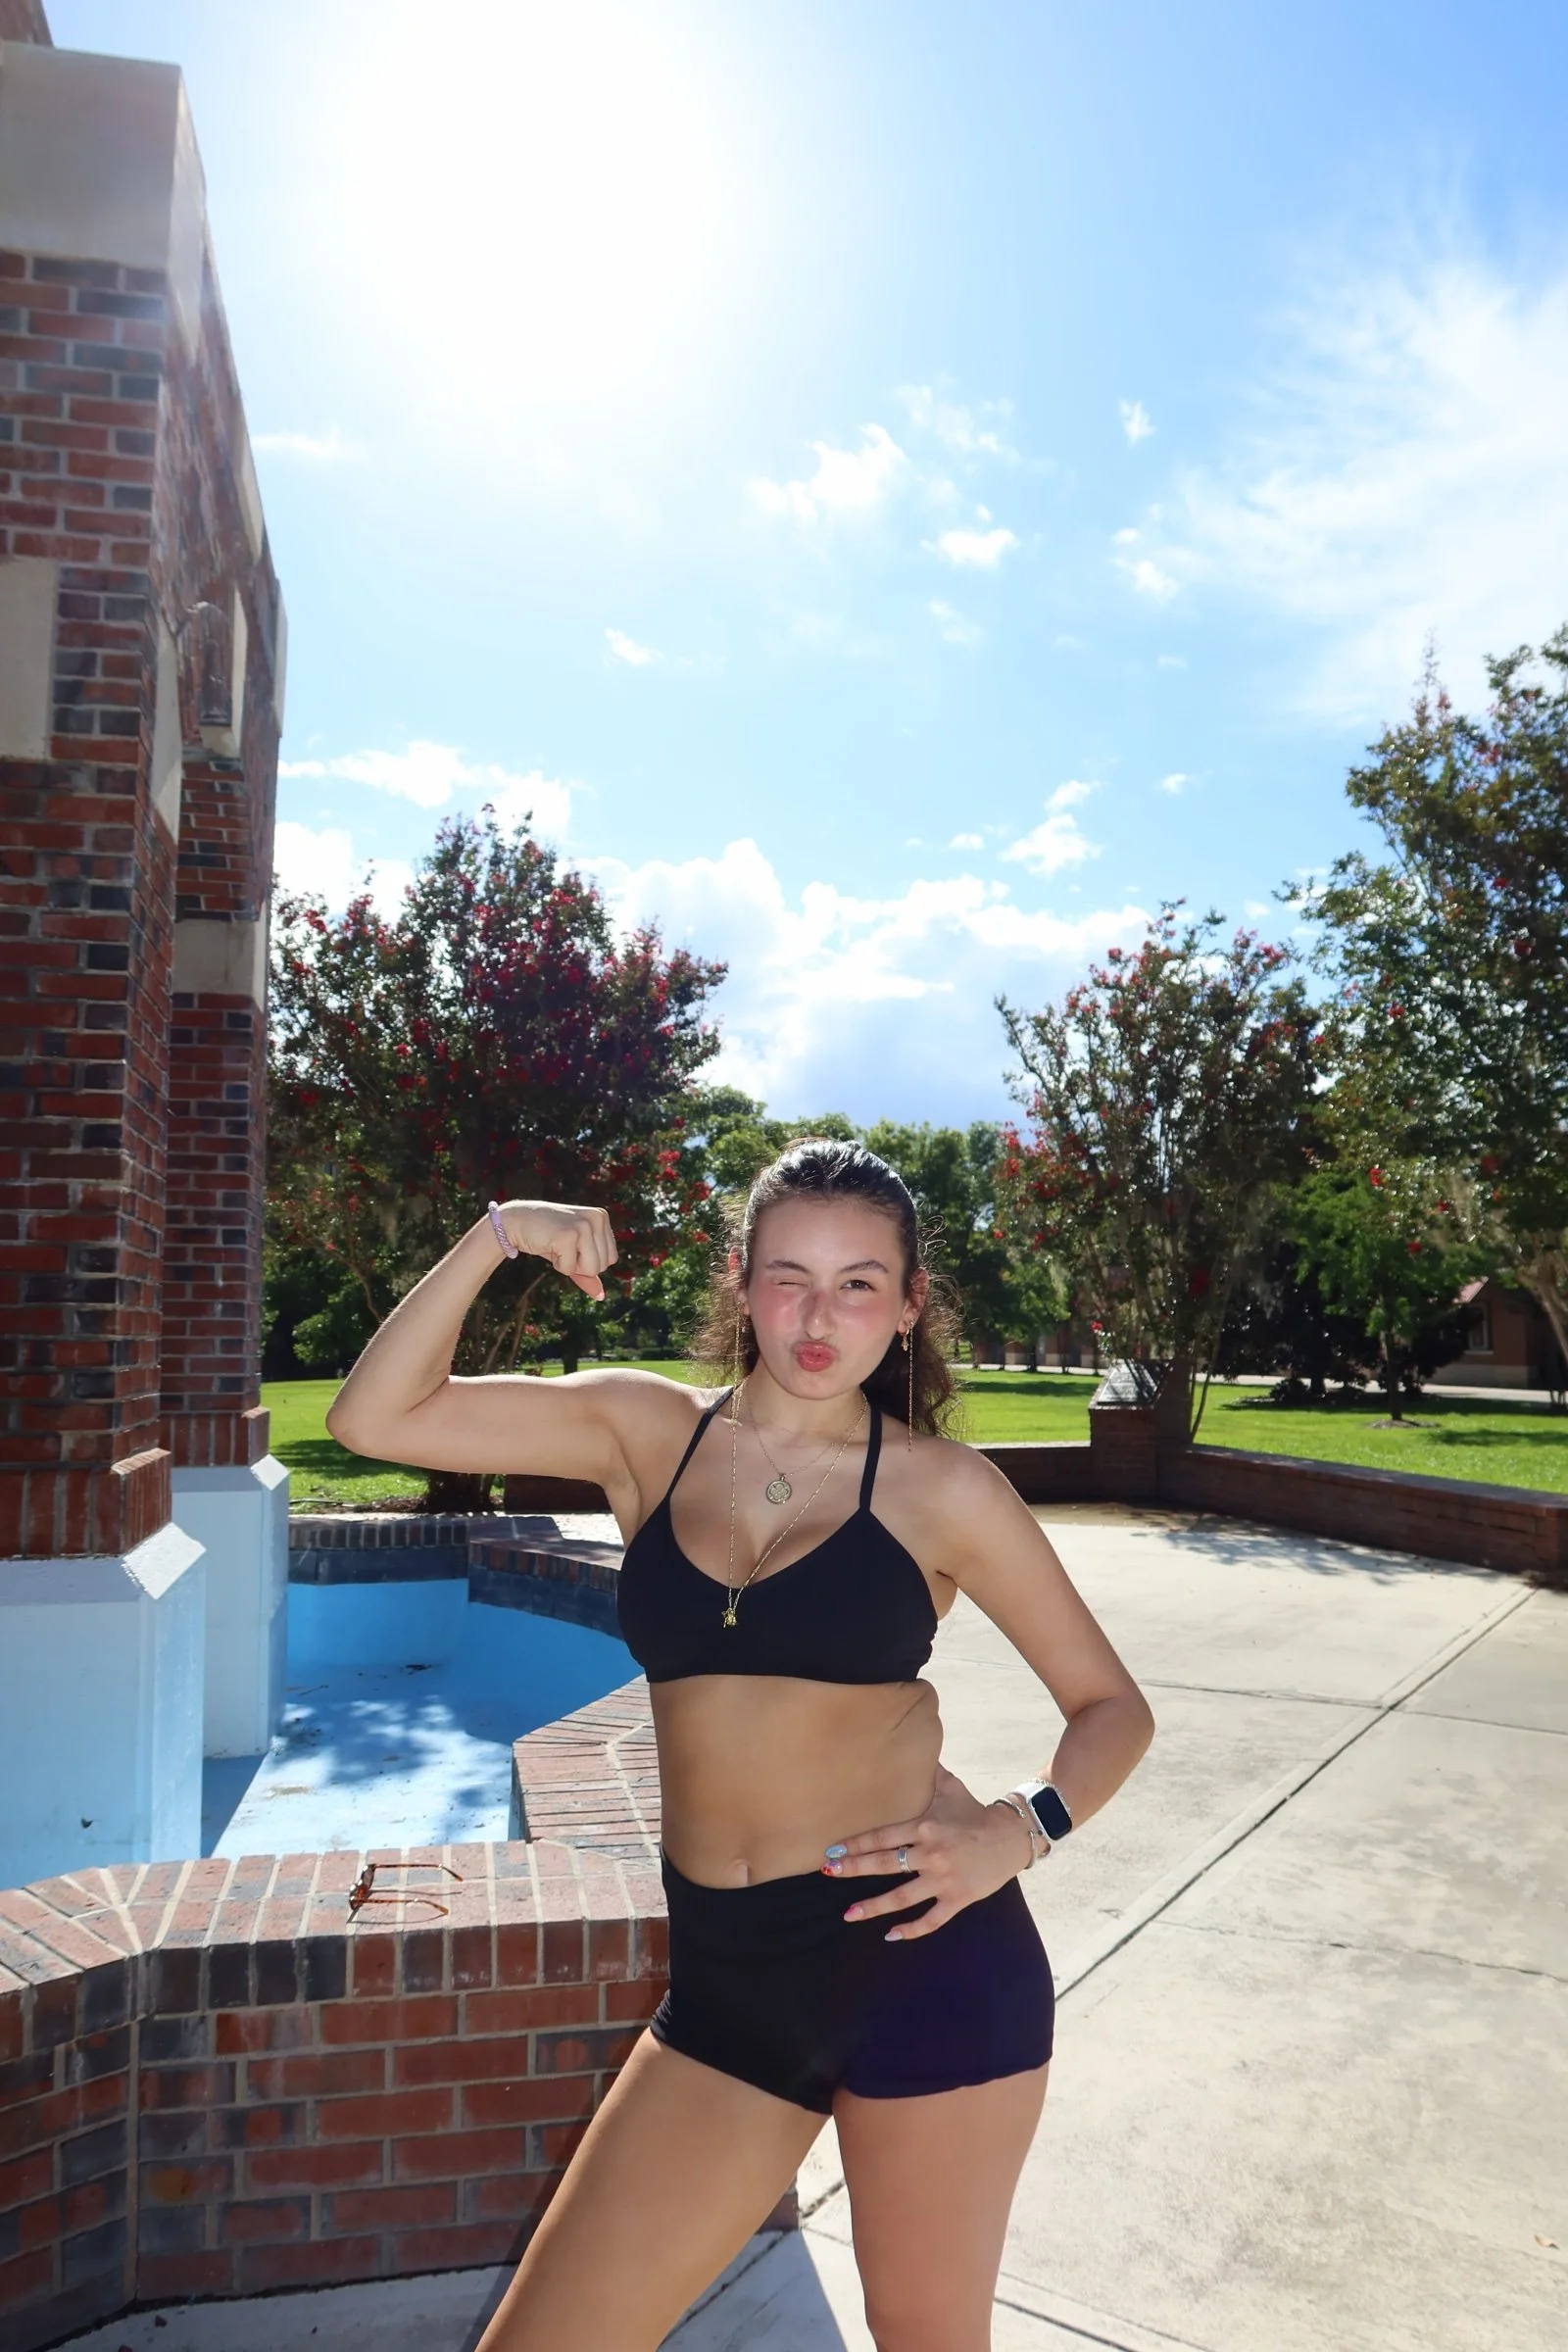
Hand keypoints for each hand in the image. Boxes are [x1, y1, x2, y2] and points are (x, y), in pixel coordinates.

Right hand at [491, 1200, 617, 1299]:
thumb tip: (601, 1296)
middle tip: (562, 1246)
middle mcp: (597, 1218)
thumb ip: (588, 1272)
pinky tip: (549, 1246)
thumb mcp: (572, 1252)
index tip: (571, 1245)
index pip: (611, 1258)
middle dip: (580, 1264)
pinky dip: (558, 1265)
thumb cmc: (546, 1237)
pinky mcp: (568, 1235)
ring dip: (570, 1266)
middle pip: (602, 1266)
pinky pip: (571, 1269)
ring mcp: (583, 1225)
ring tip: (557, 1247)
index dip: (588, 1261)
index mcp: (601, 1217)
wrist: (516, 1221)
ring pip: (592, 1270)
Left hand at [822, 1763, 1035, 1940]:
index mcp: (926, 1827)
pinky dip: (911, 1930)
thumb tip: (912, 1741)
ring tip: (848, 1914)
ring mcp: (944, 1879)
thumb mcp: (950, 1787)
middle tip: (828, 1873)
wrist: (1011, 1837)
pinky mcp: (958, 1899)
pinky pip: (931, 1919)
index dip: (856, 1844)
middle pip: (885, 1864)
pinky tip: (890, 1935)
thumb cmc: (975, 1811)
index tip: (832, 1850)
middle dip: (854, 1869)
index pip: (883, 1836)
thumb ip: (927, 1772)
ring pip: (903, 1897)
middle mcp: (932, 1853)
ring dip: (873, 1907)